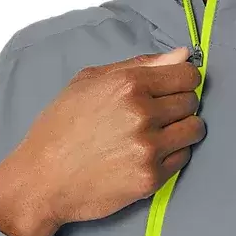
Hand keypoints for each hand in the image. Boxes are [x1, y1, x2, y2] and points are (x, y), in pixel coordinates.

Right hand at [0, 46, 204, 235]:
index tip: (173, 88)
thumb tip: (183, 55)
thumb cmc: (61, 126)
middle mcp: (143, 114)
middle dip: (179, 105)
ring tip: (157, 134)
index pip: (187, 75)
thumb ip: (140, 65)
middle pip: (191, 101)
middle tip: (157, 114)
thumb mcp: (90, 81)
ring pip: (194, 129)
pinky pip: (183, 157)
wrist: (41, 179)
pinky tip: (148, 154)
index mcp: (129, 84)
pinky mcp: (151, 178)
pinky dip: (172, 155)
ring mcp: (148, 148)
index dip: (183, 80)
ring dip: (181, 130)